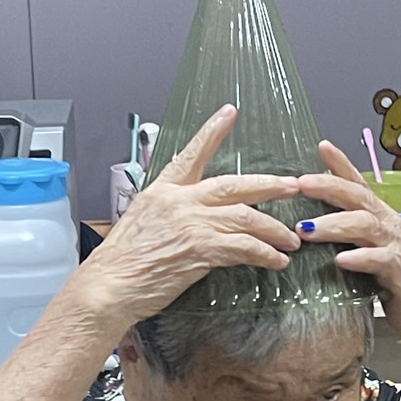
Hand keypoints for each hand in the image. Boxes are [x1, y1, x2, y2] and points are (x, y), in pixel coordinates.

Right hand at [83, 105, 300, 327]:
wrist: (108, 286)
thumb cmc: (120, 265)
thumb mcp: (139, 225)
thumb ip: (168, 216)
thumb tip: (189, 221)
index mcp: (162, 192)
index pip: (191, 154)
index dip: (212, 132)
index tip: (229, 113)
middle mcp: (179, 201)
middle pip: (234, 185)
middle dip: (268, 185)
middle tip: (292, 186)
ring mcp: (191, 223)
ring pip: (246, 217)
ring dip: (274, 229)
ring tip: (291, 239)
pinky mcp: (200, 249)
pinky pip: (243, 247)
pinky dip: (265, 254)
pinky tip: (277, 261)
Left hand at [297, 141, 400, 342]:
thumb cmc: (391, 273)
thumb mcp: (366, 245)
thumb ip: (346, 228)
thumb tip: (311, 216)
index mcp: (377, 214)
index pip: (358, 182)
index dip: (341, 163)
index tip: (322, 146)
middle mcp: (387, 222)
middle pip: (358, 196)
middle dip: (329, 187)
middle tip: (300, 184)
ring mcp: (394, 244)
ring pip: (364, 225)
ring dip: (333, 224)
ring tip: (306, 230)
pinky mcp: (398, 269)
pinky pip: (378, 259)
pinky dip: (358, 258)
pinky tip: (339, 260)